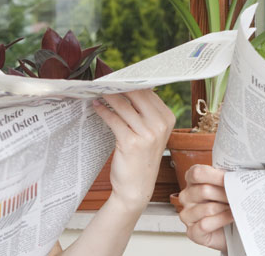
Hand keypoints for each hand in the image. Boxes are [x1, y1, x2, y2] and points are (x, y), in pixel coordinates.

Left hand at [92, 90, 175, 209]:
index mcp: (168, 119)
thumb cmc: (141, 159)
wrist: (137, 188)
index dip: (131, 83)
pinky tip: (96, 107)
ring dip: (108, 97)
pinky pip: (114, 120)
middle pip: (137, 95)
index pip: (149, 92)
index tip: (117, 77)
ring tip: (97, 91)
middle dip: (119, 86)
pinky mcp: (131, 143)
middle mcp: (160, 125)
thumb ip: (144, 112)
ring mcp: (147, 134)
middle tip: (104, 80)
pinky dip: (103, 111)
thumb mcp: (151, 133)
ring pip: (124, 106)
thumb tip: (129, 87)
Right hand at [178, 164, 232, 250]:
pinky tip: (231, 217)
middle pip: (204, 191)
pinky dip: (222, 220)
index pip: (197, 173)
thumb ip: (227, 178)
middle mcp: (186, 196)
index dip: (215, 176)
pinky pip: (205, 224)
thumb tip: (236, 176)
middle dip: (225, 194)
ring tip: (236, 207)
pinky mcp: (192, 231)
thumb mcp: (226, 186)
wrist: (231, 228)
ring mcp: (187, 215)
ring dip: (226, 208)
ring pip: (208, 208)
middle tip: (239, 195)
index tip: (231, 178)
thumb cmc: (227, 204)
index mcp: (192, 181)